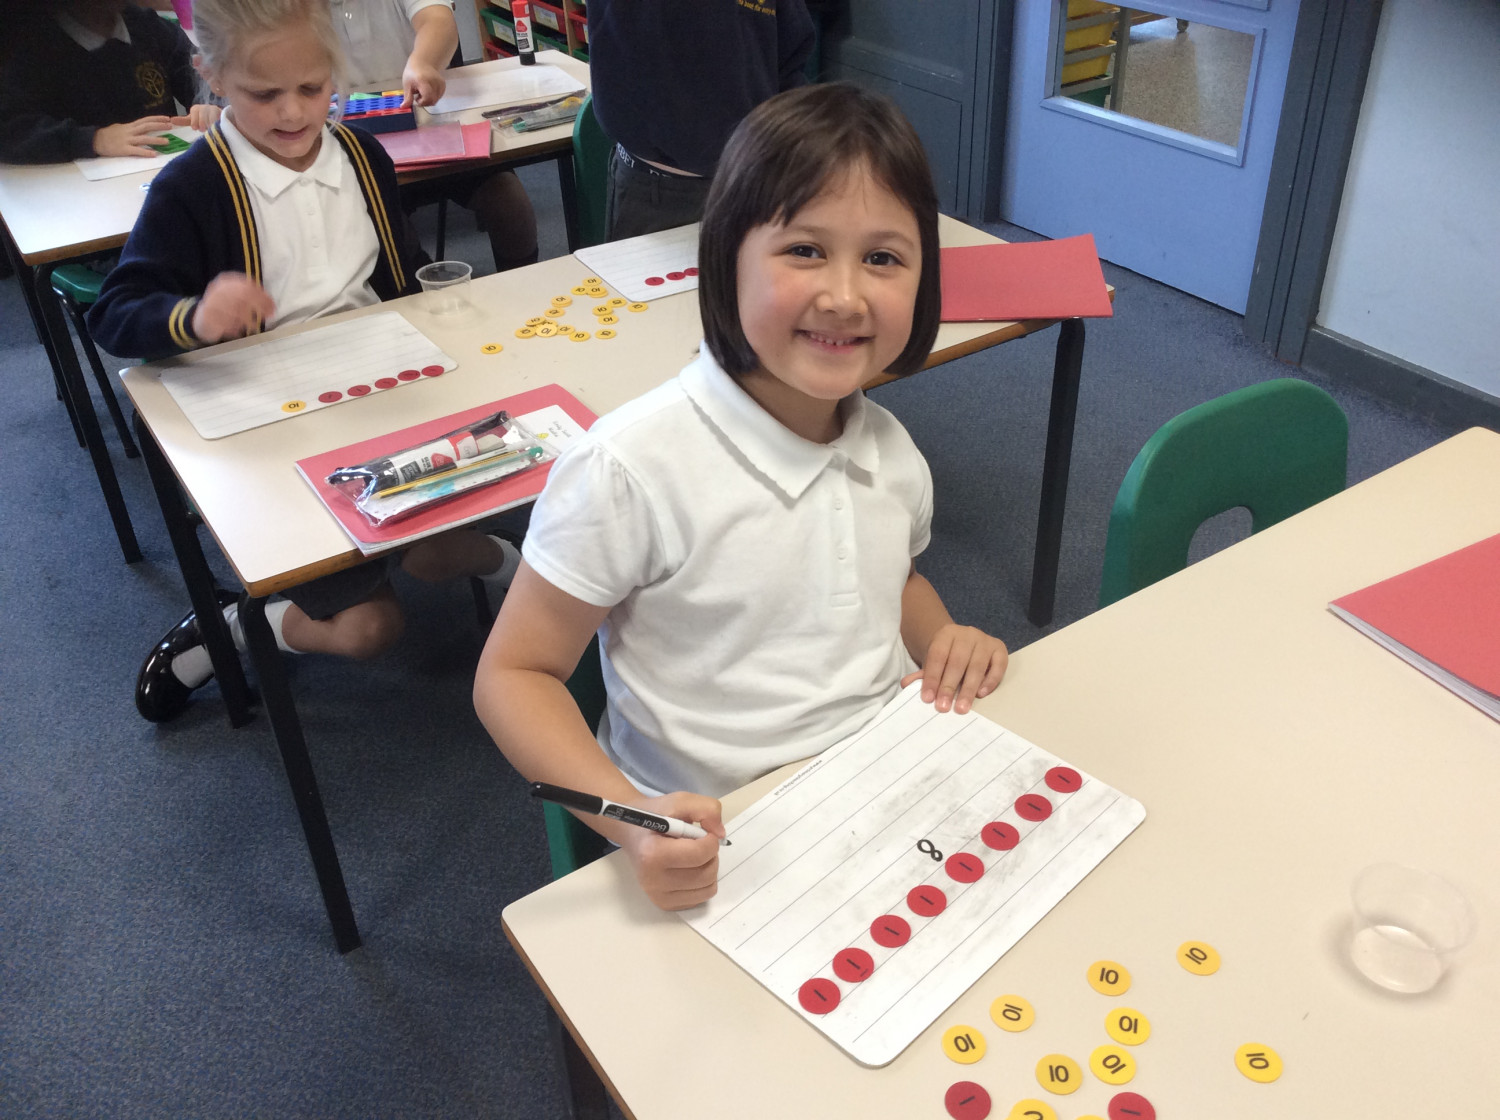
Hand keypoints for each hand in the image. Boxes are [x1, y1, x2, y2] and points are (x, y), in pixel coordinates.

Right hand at [92, 115, 174, 157]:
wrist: (95, 141)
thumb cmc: (108, 135)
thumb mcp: (120, 128)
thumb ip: (131, 128)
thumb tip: (140, 127)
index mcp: (130, 126)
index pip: (145, 120)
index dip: (157, 119)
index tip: (167, 118)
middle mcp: (130, 132)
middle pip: (147, 127)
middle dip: (159, 126)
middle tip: (171, 126)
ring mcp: (127, 140)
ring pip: (144, 139)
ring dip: (156, 140)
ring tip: (167, 142)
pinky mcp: (124, 149)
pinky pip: (137, 151)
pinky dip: (146, 152)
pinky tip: (154, 154)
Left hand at [173, 104, 220, 131]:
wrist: (219, 123)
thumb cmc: (204, 123)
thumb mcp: (193, 121)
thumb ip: (183, 121)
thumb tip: (171, 120)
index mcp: (196, 108)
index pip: (195, 111)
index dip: (195, 120)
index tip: (195, 128)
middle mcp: (205, 107)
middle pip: (203, 112)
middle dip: (202, 122)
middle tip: (203, 130)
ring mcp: (215, 110)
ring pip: (212, 114)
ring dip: (210, 123)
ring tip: (210, 130)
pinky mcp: (223, 114)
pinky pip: (220, 117)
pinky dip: (218, 123)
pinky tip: (217, 128)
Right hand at [191, 272, 276, 342]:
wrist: (200, 319)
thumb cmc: (224, 307)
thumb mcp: (235, 297)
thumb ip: (251, 296)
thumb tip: (271, 303)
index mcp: (225, 281)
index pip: (247, 285)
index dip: (262, 295)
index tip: (273, 305)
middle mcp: (217, 290)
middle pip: (244, 296)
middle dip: (260, 305)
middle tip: (270, 315)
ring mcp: (211, 303)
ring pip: (237, 311)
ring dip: (249, 320)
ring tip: (255, 326)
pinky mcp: (208, 317)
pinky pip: (228, 324)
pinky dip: (236, 328)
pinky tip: (238, 331)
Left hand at [402, 60, 445, 107]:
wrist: (422, 63)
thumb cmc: (412, 73)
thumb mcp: (407, 85)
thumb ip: (407, 97)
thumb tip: (403, 107)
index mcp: (423, 81)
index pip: (427, 97)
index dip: (422, 102)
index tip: (416, 98)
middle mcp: (434, 82)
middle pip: (432, 100)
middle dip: (425, 102)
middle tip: (418, 96)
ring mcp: (440, 83)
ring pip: (436, 100)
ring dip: (429, 100)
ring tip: (423, 92)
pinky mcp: (443, 85)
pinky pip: (439, 97)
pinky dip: (433, 97)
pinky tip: (428, 91)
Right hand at [617, 791, 725, 910]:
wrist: (633, 832)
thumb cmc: (656, 816)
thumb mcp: (680, 801)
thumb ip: (706, 809)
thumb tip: (720, 834)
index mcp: (652, 854)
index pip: (699, 855)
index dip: (710, 841)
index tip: (704, 832)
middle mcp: (653, 880)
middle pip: (706, 874)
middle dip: (711, 855)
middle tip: (699, 843)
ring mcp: (658, 896)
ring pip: (707, 888)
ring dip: (709, 868)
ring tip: (694, 856)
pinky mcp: (664, 904)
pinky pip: (701, 898)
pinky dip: (703, 883)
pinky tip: (690, 869)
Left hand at [902, 624, 1007, 714]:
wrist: (963, 642)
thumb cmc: (947, 657)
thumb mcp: (933, 662)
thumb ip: (922, 674)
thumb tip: (906, 685)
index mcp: (946, 634)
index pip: (937, 656)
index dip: (932, 678)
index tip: (928, 699)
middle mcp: (967, 634)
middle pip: (957, 661)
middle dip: (949, 686)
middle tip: (943, 707)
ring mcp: (985, 640)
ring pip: (977, 665)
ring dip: (968, 689)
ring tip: (962, 708)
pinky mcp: (999, 648)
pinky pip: (998, 665)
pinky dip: (990, 681)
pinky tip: (981, 694)